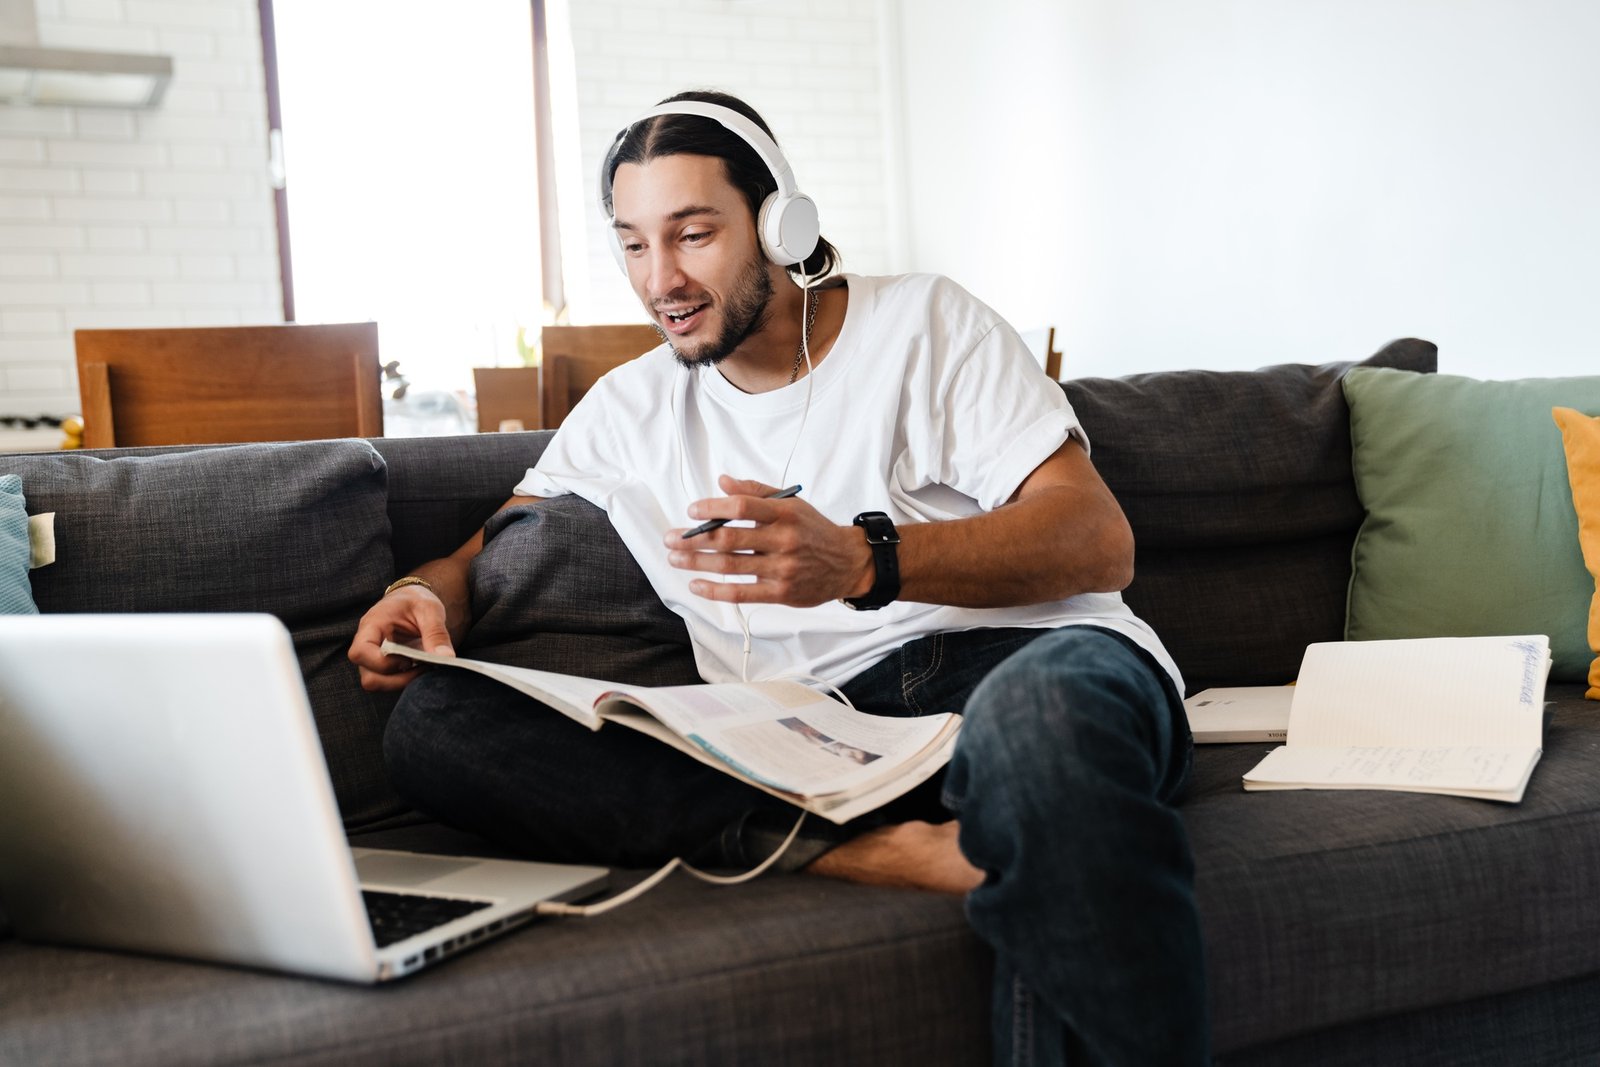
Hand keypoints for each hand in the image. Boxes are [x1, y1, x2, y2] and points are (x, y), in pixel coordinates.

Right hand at [347, 585, 454, 691]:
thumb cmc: (417, 601)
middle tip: (423, 666)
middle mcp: (367, 645)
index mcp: (371, 626)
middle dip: (398, 679)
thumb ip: (436, 633)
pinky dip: (406, 681)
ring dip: (403, 682)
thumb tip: (446, 657)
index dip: (383, 663)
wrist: (413, 600)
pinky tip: (422, 668)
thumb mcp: (430, 610)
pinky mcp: (384, 667)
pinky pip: (388, 683)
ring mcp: (373, 659)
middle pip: (369, 678)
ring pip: (377, 684)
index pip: (359, 653)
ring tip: (424, 667)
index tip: (408, 658)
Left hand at [663, 475, 872, 605]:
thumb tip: (722, 481)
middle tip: (671, 538)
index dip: (713, 508)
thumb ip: (756, 491)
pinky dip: (715, 590)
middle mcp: (783, 540)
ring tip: (675, 558)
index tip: (692, 510)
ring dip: (697, 562)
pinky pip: (741, 593)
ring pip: (731, 566)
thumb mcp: (791, 503)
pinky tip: (696, 584)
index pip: (742, 507)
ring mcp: (782, 568)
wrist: (848, 563)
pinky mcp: (781, 592)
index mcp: (784, 513)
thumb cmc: (814, 530)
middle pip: (730, 539)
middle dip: (694, 539)